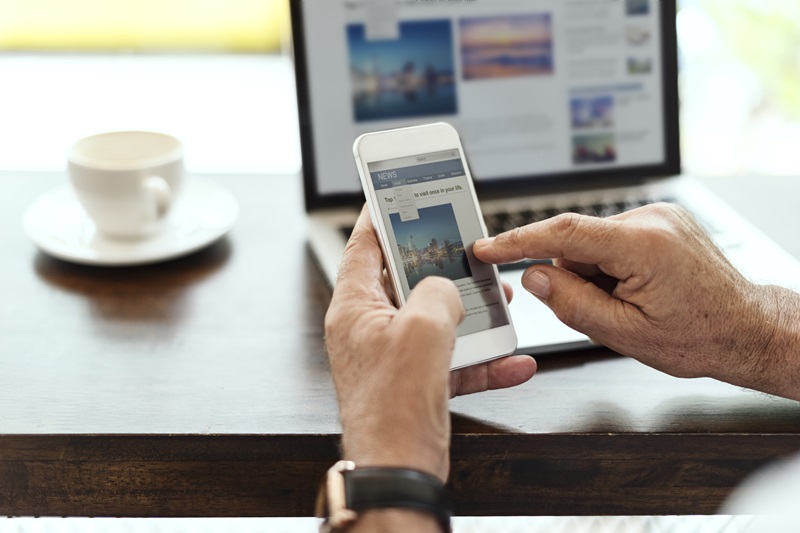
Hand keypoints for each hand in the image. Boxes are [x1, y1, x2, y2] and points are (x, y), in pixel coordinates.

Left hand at [325, 206, 535, 481]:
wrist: (399, 470)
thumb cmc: (392, 406)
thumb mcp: (422, 329)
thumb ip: (438, 293)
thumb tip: (447, 290)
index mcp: (355, 307)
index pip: (364, 246)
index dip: (381, 217)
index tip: (397, 196)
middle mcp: (369, 329)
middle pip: (405, 280)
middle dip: (442, 267)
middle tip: (466, 251)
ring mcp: (392, 356)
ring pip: (434, 319)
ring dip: (470, 313)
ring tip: (501, 303)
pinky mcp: (415, 382)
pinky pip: (452, 359)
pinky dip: (482, 359)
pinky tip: (513, 360)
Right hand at [474, 203, 799, 398]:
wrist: (745, 328)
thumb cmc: (698, 336)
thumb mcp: (625, 334)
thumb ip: (572, 304)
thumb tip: (534, 277)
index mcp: (643, 246)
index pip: (564, 233)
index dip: (518, 241)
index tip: (487, 247)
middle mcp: (651, 220)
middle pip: (576, 243)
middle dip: (573, 277)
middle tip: (604, 310)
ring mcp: (657, 216)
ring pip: (592, 243)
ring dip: (595, 273)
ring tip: (631, 302)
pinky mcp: (659, 220)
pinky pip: (611, 240)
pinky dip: (609, 265)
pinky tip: (636, 288)